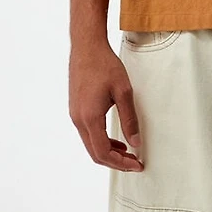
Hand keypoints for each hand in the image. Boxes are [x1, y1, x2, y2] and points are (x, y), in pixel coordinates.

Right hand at [69, 40, 143, 171]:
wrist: (87, 46)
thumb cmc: (104, 65)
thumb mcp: (123, 91)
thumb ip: (129, 119)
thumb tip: (135, 142)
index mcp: (89, 118)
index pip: (103, 152)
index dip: (120, 163)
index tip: (136, 164)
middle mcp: (78, 120)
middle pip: (95, 153)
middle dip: (115, 162)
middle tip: (134, 163)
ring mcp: (75, 115)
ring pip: (90, 144)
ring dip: (108, 151)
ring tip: (127, 152)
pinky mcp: (76, 109)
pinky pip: (88, 133)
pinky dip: (101, 140)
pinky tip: (115, 137)